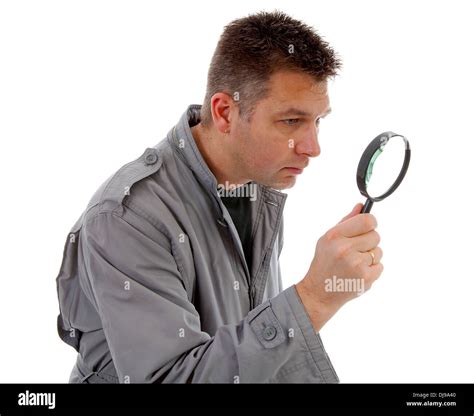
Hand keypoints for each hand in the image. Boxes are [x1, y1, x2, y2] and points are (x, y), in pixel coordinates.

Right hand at [295, 203, 383, 331]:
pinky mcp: (366, 278)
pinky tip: (357, 273)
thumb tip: (361, 207)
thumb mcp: (327, 239)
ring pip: (378, 251)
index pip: (367, 220)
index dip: (370, 222)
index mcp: (334, 236)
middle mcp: (345, 249)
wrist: (319, 292)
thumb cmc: (324, 263)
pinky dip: (372, 270)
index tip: (367, 227)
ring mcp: (356, 264)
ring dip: (370, 256)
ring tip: (354, 263)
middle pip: (375, 235)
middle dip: (368, 241)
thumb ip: (346, 222)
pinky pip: (380, 266)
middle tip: (355, 250)